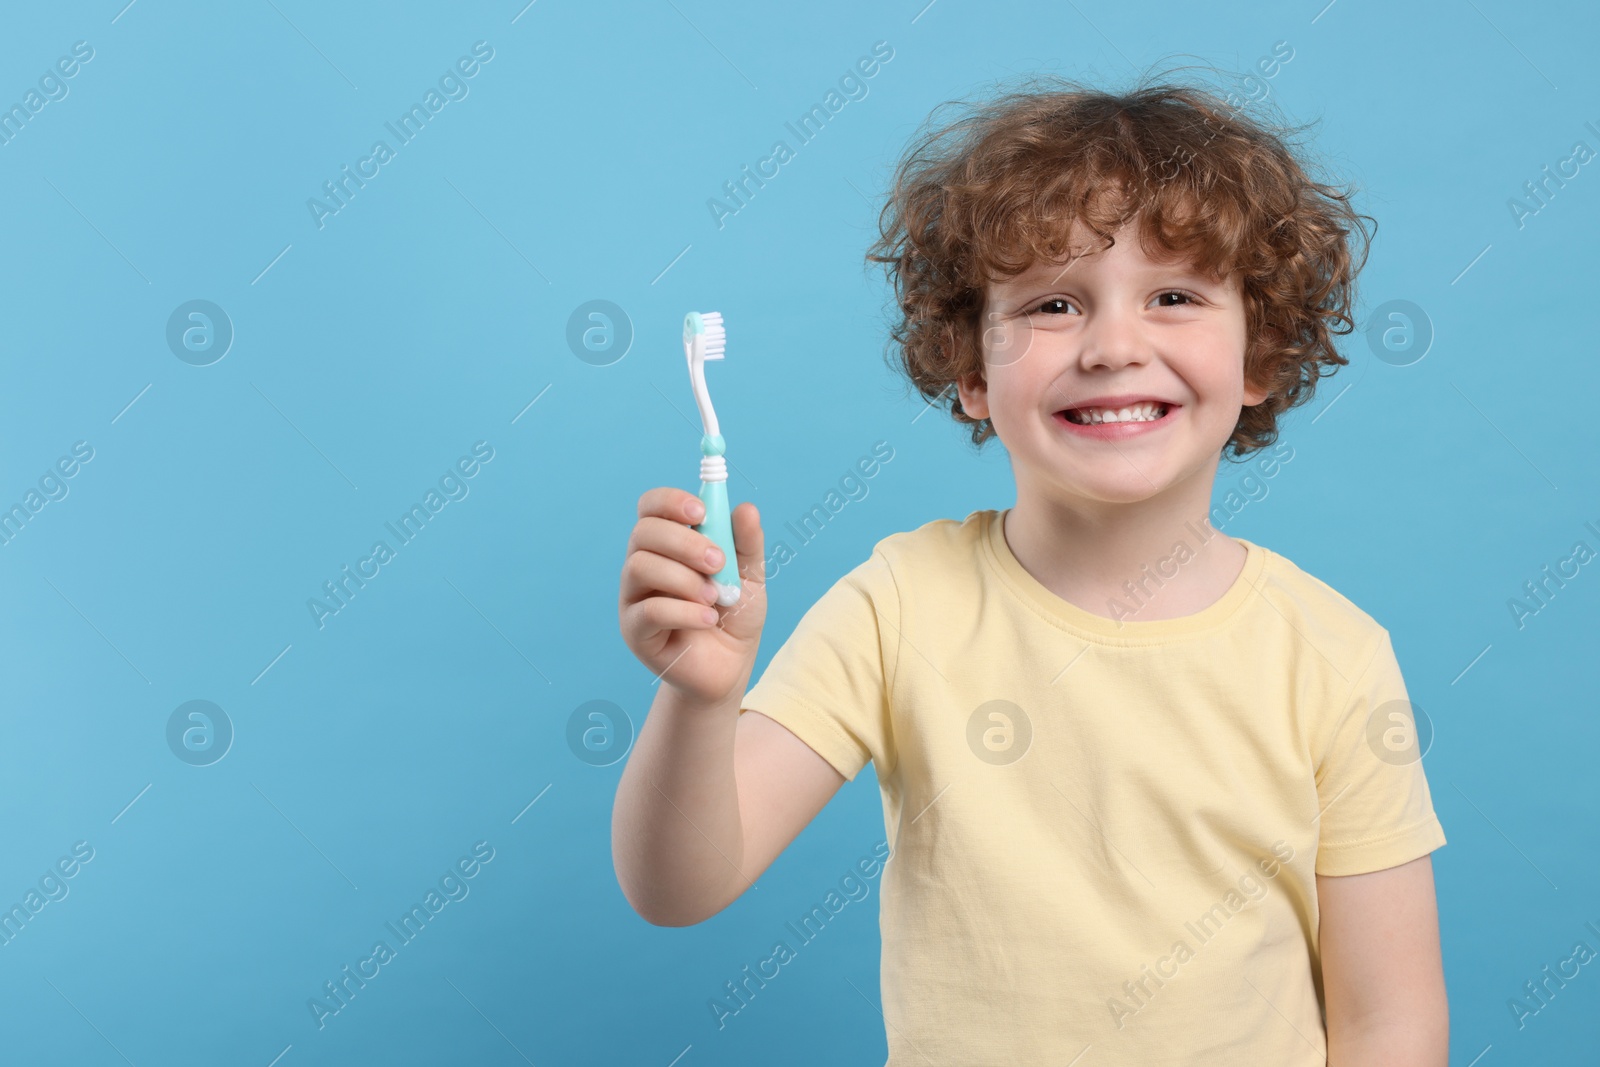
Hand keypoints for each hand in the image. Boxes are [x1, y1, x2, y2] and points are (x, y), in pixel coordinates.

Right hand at [619, 488, 766, 705]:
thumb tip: (746, 508)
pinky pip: (648, 611)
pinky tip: (707, 619)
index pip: (651, 507)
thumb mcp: (751, 575)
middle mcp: (644, 564)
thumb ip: (747, 542)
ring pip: (640, 567)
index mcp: (667, 543)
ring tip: (715, 597)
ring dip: (684, 579)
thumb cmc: (734, 615)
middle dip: (684, 542)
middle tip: (718, 562)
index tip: (701, 512)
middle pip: (643, 532)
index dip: (670, 501)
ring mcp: (634, 597)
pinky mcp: (634, 631)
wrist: (729, 667)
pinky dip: (684, 612)